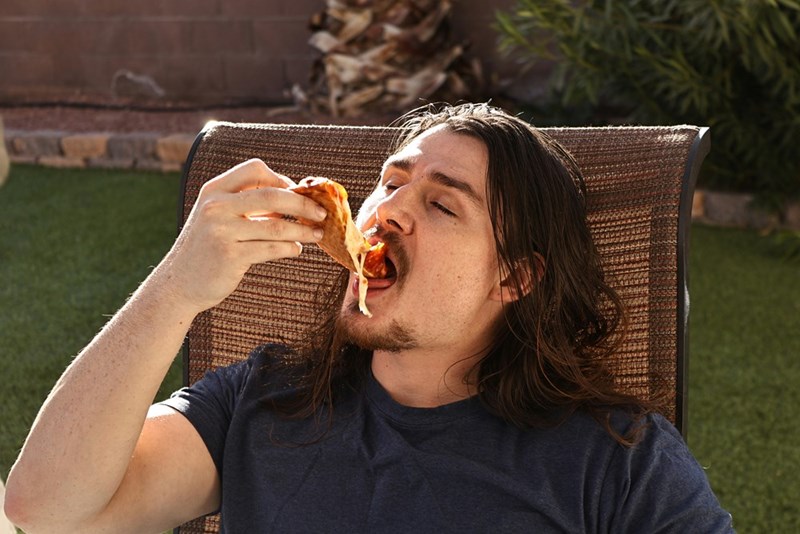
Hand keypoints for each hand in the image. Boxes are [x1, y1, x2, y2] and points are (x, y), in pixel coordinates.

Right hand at [160, 159, 326, 312]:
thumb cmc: (207, 247)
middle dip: (303, 204)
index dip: (281, 178)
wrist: (179, 283)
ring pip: (276, 226)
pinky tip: (296, 249)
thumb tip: (294, 195)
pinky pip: (271, 248)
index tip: (297, 192)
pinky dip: (289, 248)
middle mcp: (215, 206)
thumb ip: (247, 203)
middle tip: (322, 213)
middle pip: (272, 195)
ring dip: (302, 230)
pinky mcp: (230, 256)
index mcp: (214, 189)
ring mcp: (221, 231)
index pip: (255, 169)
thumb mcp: (218, 216)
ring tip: (316, 234)